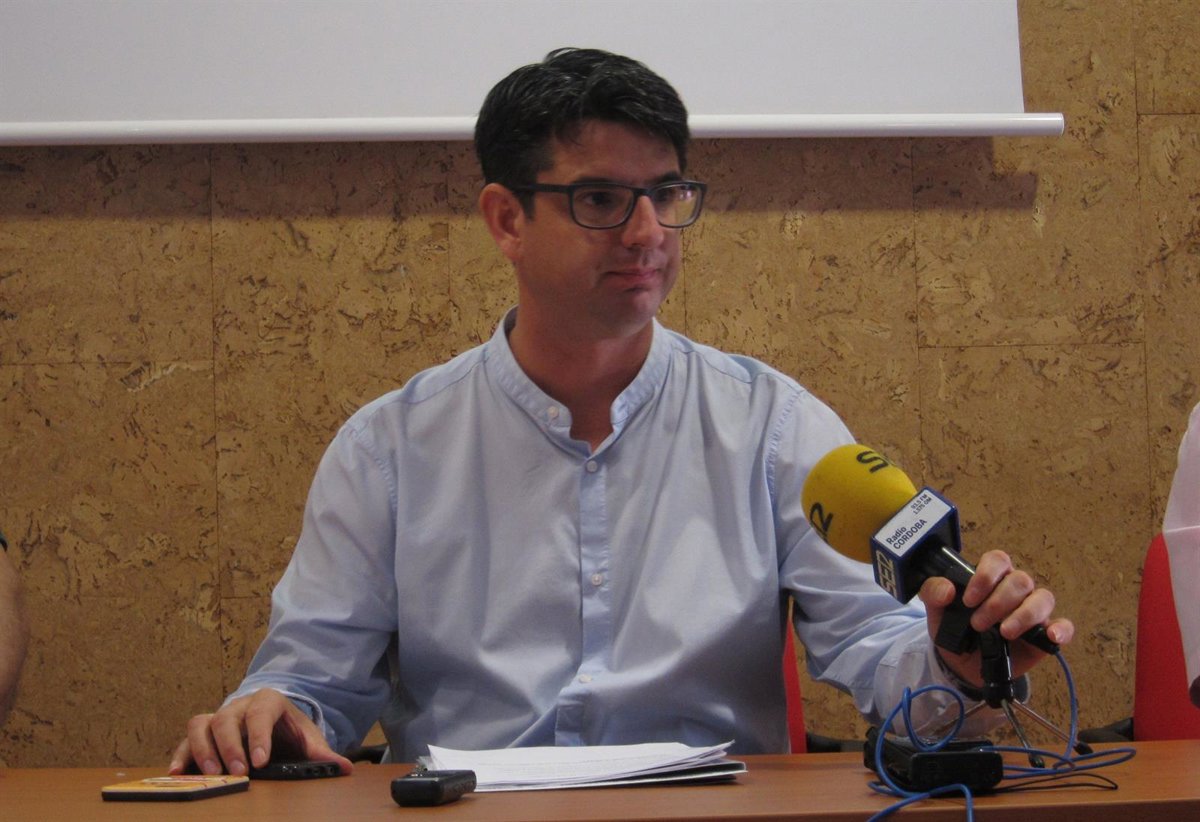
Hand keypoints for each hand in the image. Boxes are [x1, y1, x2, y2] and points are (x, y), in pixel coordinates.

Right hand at [168, 688, 353, 776]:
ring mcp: (218, 716)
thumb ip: (322, 753)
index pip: (261, 713)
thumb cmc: (289, 731)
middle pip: (228, 719)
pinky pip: (185, 739)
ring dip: (204, 749)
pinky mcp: (202, 732)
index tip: (260, 762)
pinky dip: (181, 754)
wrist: (273, 721)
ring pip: (202, 724)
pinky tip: (178, 773)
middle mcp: (239, 705)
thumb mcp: (307, 739)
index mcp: (269, 701)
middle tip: (238, 773)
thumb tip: (345, 767)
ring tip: (212, 774)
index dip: (259, 737)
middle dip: (231, 747)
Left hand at [918, 549, 1073, 687]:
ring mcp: (1033, 611)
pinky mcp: (1044, 634)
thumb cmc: (954, 629)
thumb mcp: (936, 612)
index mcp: (992, 577)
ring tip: (1003, 632)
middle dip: (997, 602)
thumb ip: (932, 593)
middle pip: (1020, 580)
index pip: (998, 560)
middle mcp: (1016, 590)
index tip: (968, 600)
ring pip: (1043, 598)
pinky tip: (1051, 636)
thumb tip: (947, 589)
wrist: (961, 663)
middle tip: (977, 624)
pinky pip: (1063, 626)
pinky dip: (1061, 629)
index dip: (985, 576)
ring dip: (1023, 615)